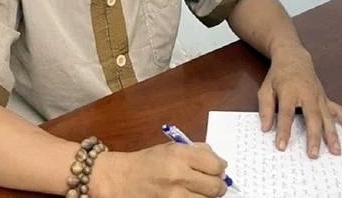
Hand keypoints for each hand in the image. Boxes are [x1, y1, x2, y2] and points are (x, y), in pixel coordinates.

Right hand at [91, 143, 228, 197]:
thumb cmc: (147, 161)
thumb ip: (197, 151)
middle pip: (217, 188)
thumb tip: (220, 162)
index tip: (217, 170)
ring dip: (208, 197)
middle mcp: (179, 176)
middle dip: (218, 186)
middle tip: (213, 184)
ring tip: (200, 192)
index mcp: (180, 155)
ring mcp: (175, 197)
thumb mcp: (171, 148)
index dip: (220, 168)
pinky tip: (190, 196)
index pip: (216, 166)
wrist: (121, 179)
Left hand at [259, 44, 341, 157]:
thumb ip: (266, 108)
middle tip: (313, 154)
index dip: (284, 131)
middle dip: (313, 137)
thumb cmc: (278, 75)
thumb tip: (265, 128)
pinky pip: (337, 109)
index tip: (281, 146)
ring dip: (332, 134)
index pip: (286, 114)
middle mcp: (307, 94)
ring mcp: (318, 95)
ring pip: (327, 116)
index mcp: (289, 91)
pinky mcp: (325, 97)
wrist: (293, 58)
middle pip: (312, 117)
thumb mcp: (265, 88)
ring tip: (335, 151)